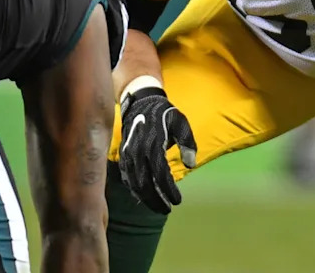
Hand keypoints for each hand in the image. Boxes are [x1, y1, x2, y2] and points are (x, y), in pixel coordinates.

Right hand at [118, 87, 196, 213]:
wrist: (140, 104)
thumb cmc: (164, 115)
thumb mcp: (180, 123)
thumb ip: (187, 142)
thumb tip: (191, 164)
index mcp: (153, 144)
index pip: (161, 174)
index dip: (169, 190)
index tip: (178, 201)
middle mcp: (137, 152)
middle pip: (145, 184)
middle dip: (156, 200)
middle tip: (167, 210)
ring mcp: (128, 155)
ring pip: (135, 184)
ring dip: (146, 198)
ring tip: (159, 208)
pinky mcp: (123, 157)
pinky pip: (127, 178)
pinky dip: (135, 190)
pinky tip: (145, 197)